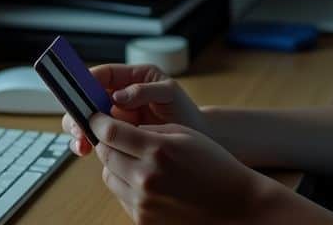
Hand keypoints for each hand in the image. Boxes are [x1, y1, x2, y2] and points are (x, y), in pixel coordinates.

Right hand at [62, 63, 204, 155]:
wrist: (196, 138)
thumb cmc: (185, 111)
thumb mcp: (169, 94)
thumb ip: (145, 90)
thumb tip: (118, 95)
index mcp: (132, 77)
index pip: (103, 74)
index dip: (86, 80)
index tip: (76, 90)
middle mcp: (119, 95)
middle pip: (88, 97)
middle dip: (78, 109)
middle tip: (77, 123)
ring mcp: (116, 116)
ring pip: (87, 118)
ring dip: (79, 128)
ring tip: (81, 141)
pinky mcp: (116, 135)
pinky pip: (95, 135)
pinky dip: (87, 141)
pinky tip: (85, 150)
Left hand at [90, 114, 278, 224]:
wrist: (236, 206)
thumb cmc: (213, 165)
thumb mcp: (184, 135)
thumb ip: (148, 131)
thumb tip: (118, 129)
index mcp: (157, 150)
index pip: (109, 132)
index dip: (98, 121)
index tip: (96, 117)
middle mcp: (145, 178)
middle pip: (105, 154)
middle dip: (108, 142)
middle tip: (117, 137)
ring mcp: (143, 203)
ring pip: (109, 176)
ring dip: (115, 165)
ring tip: (137, 161)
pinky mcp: (143, 221)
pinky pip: (121, 197)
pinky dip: (127, 186)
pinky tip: (148, 181)